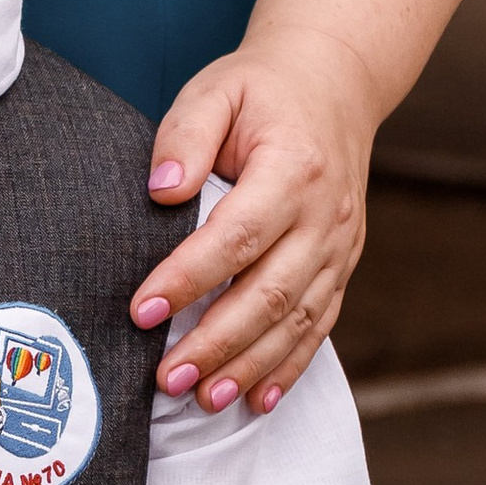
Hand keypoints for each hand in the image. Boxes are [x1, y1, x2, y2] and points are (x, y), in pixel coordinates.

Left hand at [128, 27, 372, 413]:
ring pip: (297, 319)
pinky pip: (319, 325)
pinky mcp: (342, 266)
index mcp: (293, 168)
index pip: (237, 234)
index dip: (189, 277)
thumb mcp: (216, 91)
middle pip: (270, 291)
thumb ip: (184, 136)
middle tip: (165, 376)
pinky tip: (257, 400)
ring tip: (202, 399)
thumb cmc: (260, 91)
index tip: (143, 310)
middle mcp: (325, 215)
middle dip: (216, 341)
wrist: (334, 85)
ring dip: (250, 366)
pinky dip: (289, 367)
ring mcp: (340, 246)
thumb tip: (160, 191)